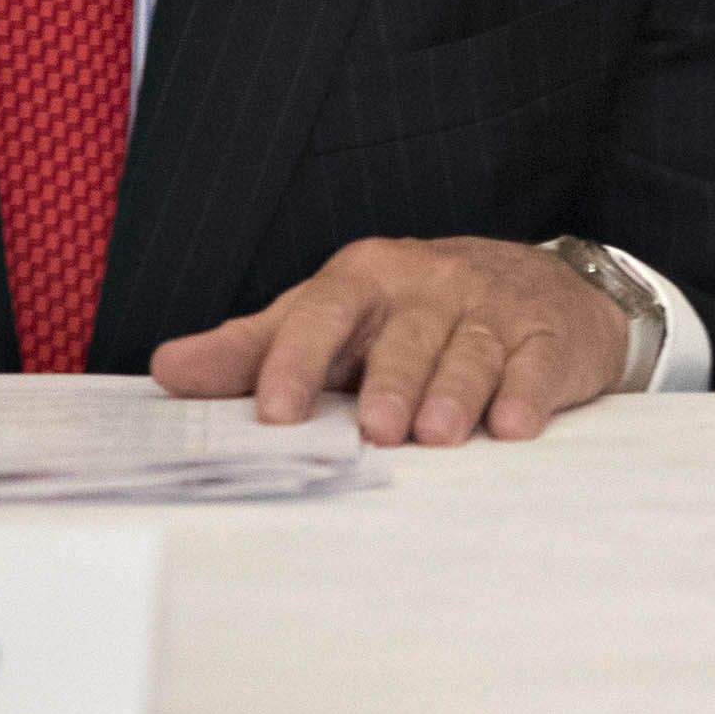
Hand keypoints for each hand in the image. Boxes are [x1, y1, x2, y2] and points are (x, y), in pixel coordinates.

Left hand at [149, 235, 630, 445]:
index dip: (298, 358)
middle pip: (405, 334)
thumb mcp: (334, 317)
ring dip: (454, 392)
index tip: (275, 410)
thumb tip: (167, 368)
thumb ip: (256, 346)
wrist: (542, 287)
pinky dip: (525, 393)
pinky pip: (536, 363)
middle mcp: (430, 284)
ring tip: (436, 436)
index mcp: (367, 277)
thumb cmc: (414, 314)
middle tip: (374, 430)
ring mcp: (493, 308)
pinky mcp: (547, 336)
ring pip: (471, 349)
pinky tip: (512, 425)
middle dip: (390, 380)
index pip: (325, 311)